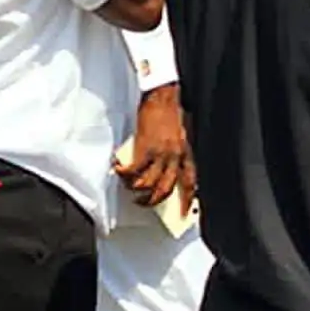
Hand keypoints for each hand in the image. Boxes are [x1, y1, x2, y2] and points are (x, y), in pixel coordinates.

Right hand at [116, 83, 194, 209]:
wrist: (161, 96)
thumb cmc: (168, 111)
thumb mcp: (178, 134)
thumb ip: (174, 151)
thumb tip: (162, 166)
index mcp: (185, 153)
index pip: (190, 182)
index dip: (187, 200)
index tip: (183, 214)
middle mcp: (175, 156)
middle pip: (167, 188)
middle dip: (153, 200)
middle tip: (142, 203)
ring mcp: (161, 153)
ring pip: (149, 183)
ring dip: (136, 189)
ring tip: (128, 187)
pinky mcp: (146, 148)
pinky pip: (134, 170)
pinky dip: (125, 173)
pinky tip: (118, 169)